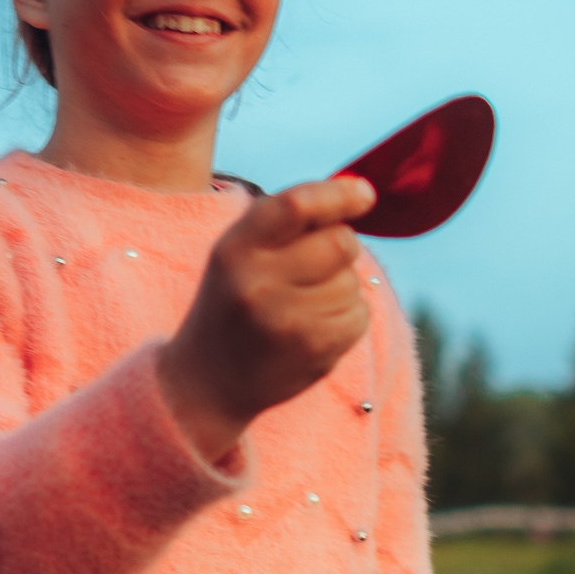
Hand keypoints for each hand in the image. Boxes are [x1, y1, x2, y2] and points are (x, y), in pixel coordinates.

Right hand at [158, 175, 375, 460]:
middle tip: (316, 264)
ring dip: (341, 287)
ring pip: (352, 282)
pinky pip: (359, 315)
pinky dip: (347, 318)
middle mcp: (256, 284)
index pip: (296, 206)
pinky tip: (313, 328)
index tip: (365, 194)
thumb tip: (362, 193)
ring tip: (302, 305)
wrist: (209, 380)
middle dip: (341, 246)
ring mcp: (286, 321)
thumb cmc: (235, 300)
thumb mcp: (241, 252)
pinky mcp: (313, 351)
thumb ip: (288, 220)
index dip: (339, 194)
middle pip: (340, 243)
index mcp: (235, 249)